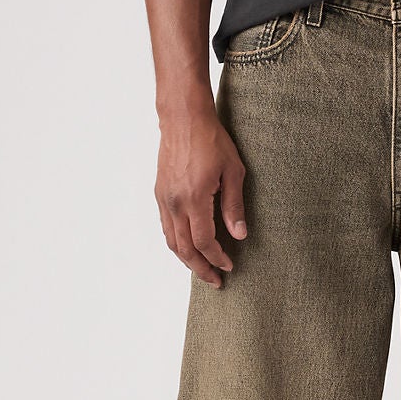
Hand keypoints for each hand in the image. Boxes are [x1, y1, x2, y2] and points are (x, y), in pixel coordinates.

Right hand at [156, 101, 246, 285]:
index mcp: (194, 199)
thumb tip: (240, 235)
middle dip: (200, 268)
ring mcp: (164, 198)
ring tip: (202, 268)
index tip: (229, 265)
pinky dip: (176, 242)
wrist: (183, 119)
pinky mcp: (160, 192)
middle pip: (184, 248)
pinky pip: (166, 226)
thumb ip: (234, 206)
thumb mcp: (233, 172)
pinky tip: (188, 245)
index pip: (204, 241)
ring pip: (171, 240)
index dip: (217, 258)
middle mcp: (175, 202)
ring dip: (186, 259)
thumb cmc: (212, 140)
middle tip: (215, 280)